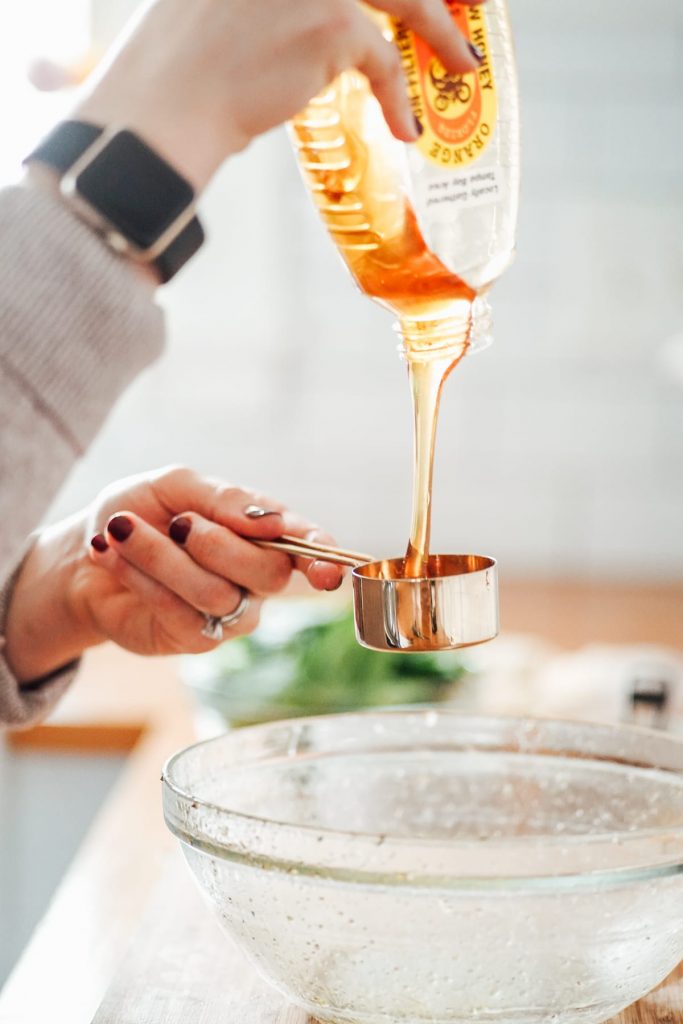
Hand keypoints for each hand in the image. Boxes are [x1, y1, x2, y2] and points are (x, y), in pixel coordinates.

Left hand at [4, 466, 343, 683]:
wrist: (89, 549)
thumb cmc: (144, 511)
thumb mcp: (179, 484)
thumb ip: (226, 497)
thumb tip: (272, 521)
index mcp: (264, 534)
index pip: (308, 547)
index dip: (323, 559)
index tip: (326, 571)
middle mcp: (255, 578)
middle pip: (266, 573)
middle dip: (216, 543)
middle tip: (177, 522)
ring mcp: (229, 613)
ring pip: (214, 592)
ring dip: (160, 555)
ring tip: (122, 529)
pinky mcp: (193, 638)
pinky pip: (176, 609)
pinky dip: (138, 575)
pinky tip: (112, 555)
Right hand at [73, 0, 484, 190]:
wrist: (165, 103)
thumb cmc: (183, 64)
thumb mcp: (229, 1)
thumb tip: (321, 17)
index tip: (420, 4)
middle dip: (429, 2)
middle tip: (463, 8)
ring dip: (439, 33)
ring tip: (461, 62)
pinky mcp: (331, 22)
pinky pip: (384, 61)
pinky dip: (399, 98)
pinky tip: (407, 125)